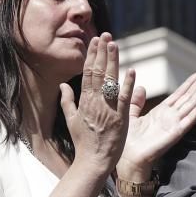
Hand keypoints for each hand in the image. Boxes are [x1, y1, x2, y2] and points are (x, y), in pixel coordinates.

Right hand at [60, 32, 133, 175]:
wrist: (93, 161)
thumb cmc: (83, 142)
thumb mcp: (71, 120)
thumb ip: (68, 101)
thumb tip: (63, 86)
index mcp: (84, 101)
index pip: (87, 73)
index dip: (92, 56)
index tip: (95, 41)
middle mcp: (95, 102)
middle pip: (98, 72)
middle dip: (102, 53)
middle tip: (106, 35)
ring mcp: (108, 109)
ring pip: (110, 81)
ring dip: (113, 62)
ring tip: (115, 45)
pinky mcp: (120, 118)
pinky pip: (125, 98)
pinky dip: (128, 84)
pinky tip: (131, 70)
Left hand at [118, 69, 195, 178]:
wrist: (128, 160)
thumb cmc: (128, 142)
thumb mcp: (130, 116)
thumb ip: (136, 102)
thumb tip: (141, 87)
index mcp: (161, 112)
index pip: (179, 94)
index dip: (190, 83)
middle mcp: (171, 117)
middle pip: (189, 97)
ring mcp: (175, 124)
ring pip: (192, 104)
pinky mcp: (176, 133)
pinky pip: (189, 119)